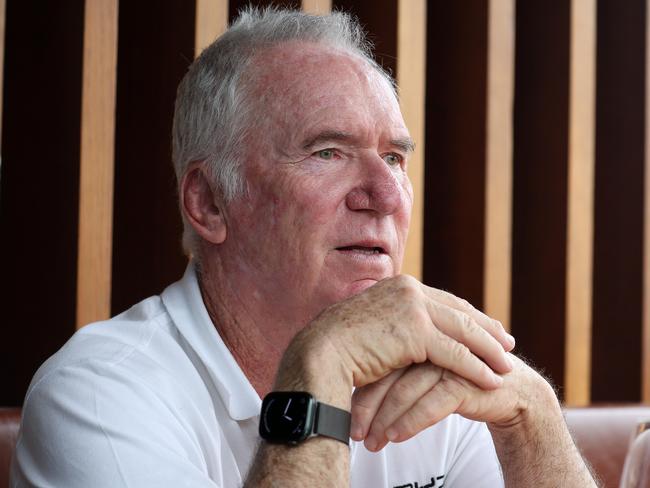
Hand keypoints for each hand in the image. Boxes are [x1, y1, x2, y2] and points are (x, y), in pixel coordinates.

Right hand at [277, 275, 514, 408]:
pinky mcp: (415, 330)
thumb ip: (391, 324)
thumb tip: (404, 337)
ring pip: (463, 330)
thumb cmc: (338, 347)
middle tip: (507, 343)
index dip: (467, 315)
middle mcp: (408, 289)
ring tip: (506, 366)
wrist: (318, 353)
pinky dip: (477, 368)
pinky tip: (492, 379)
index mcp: (397, 285)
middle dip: (486, 329)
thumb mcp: (370, 327)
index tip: (486, 327)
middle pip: (459, 311)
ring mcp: (412, 306)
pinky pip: (455, 352)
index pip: (442, 300)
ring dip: (489, 350)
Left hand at [350, 354, 546, 450]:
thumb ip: (397, 368)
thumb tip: (354, 382)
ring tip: (371, 442)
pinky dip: (411, 421)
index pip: (380, 357)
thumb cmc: (460, 380)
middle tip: (354, 431)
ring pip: (408, 388)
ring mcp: (451, 357)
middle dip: (369, 405)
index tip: (345, 412)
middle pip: (390, 372)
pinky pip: (433, 402)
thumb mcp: (424, 370)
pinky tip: (396, 437)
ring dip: (386, 418)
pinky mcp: (468, 378)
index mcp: (417, 330)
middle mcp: (432, 340)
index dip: (361, 385)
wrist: (512, 392)